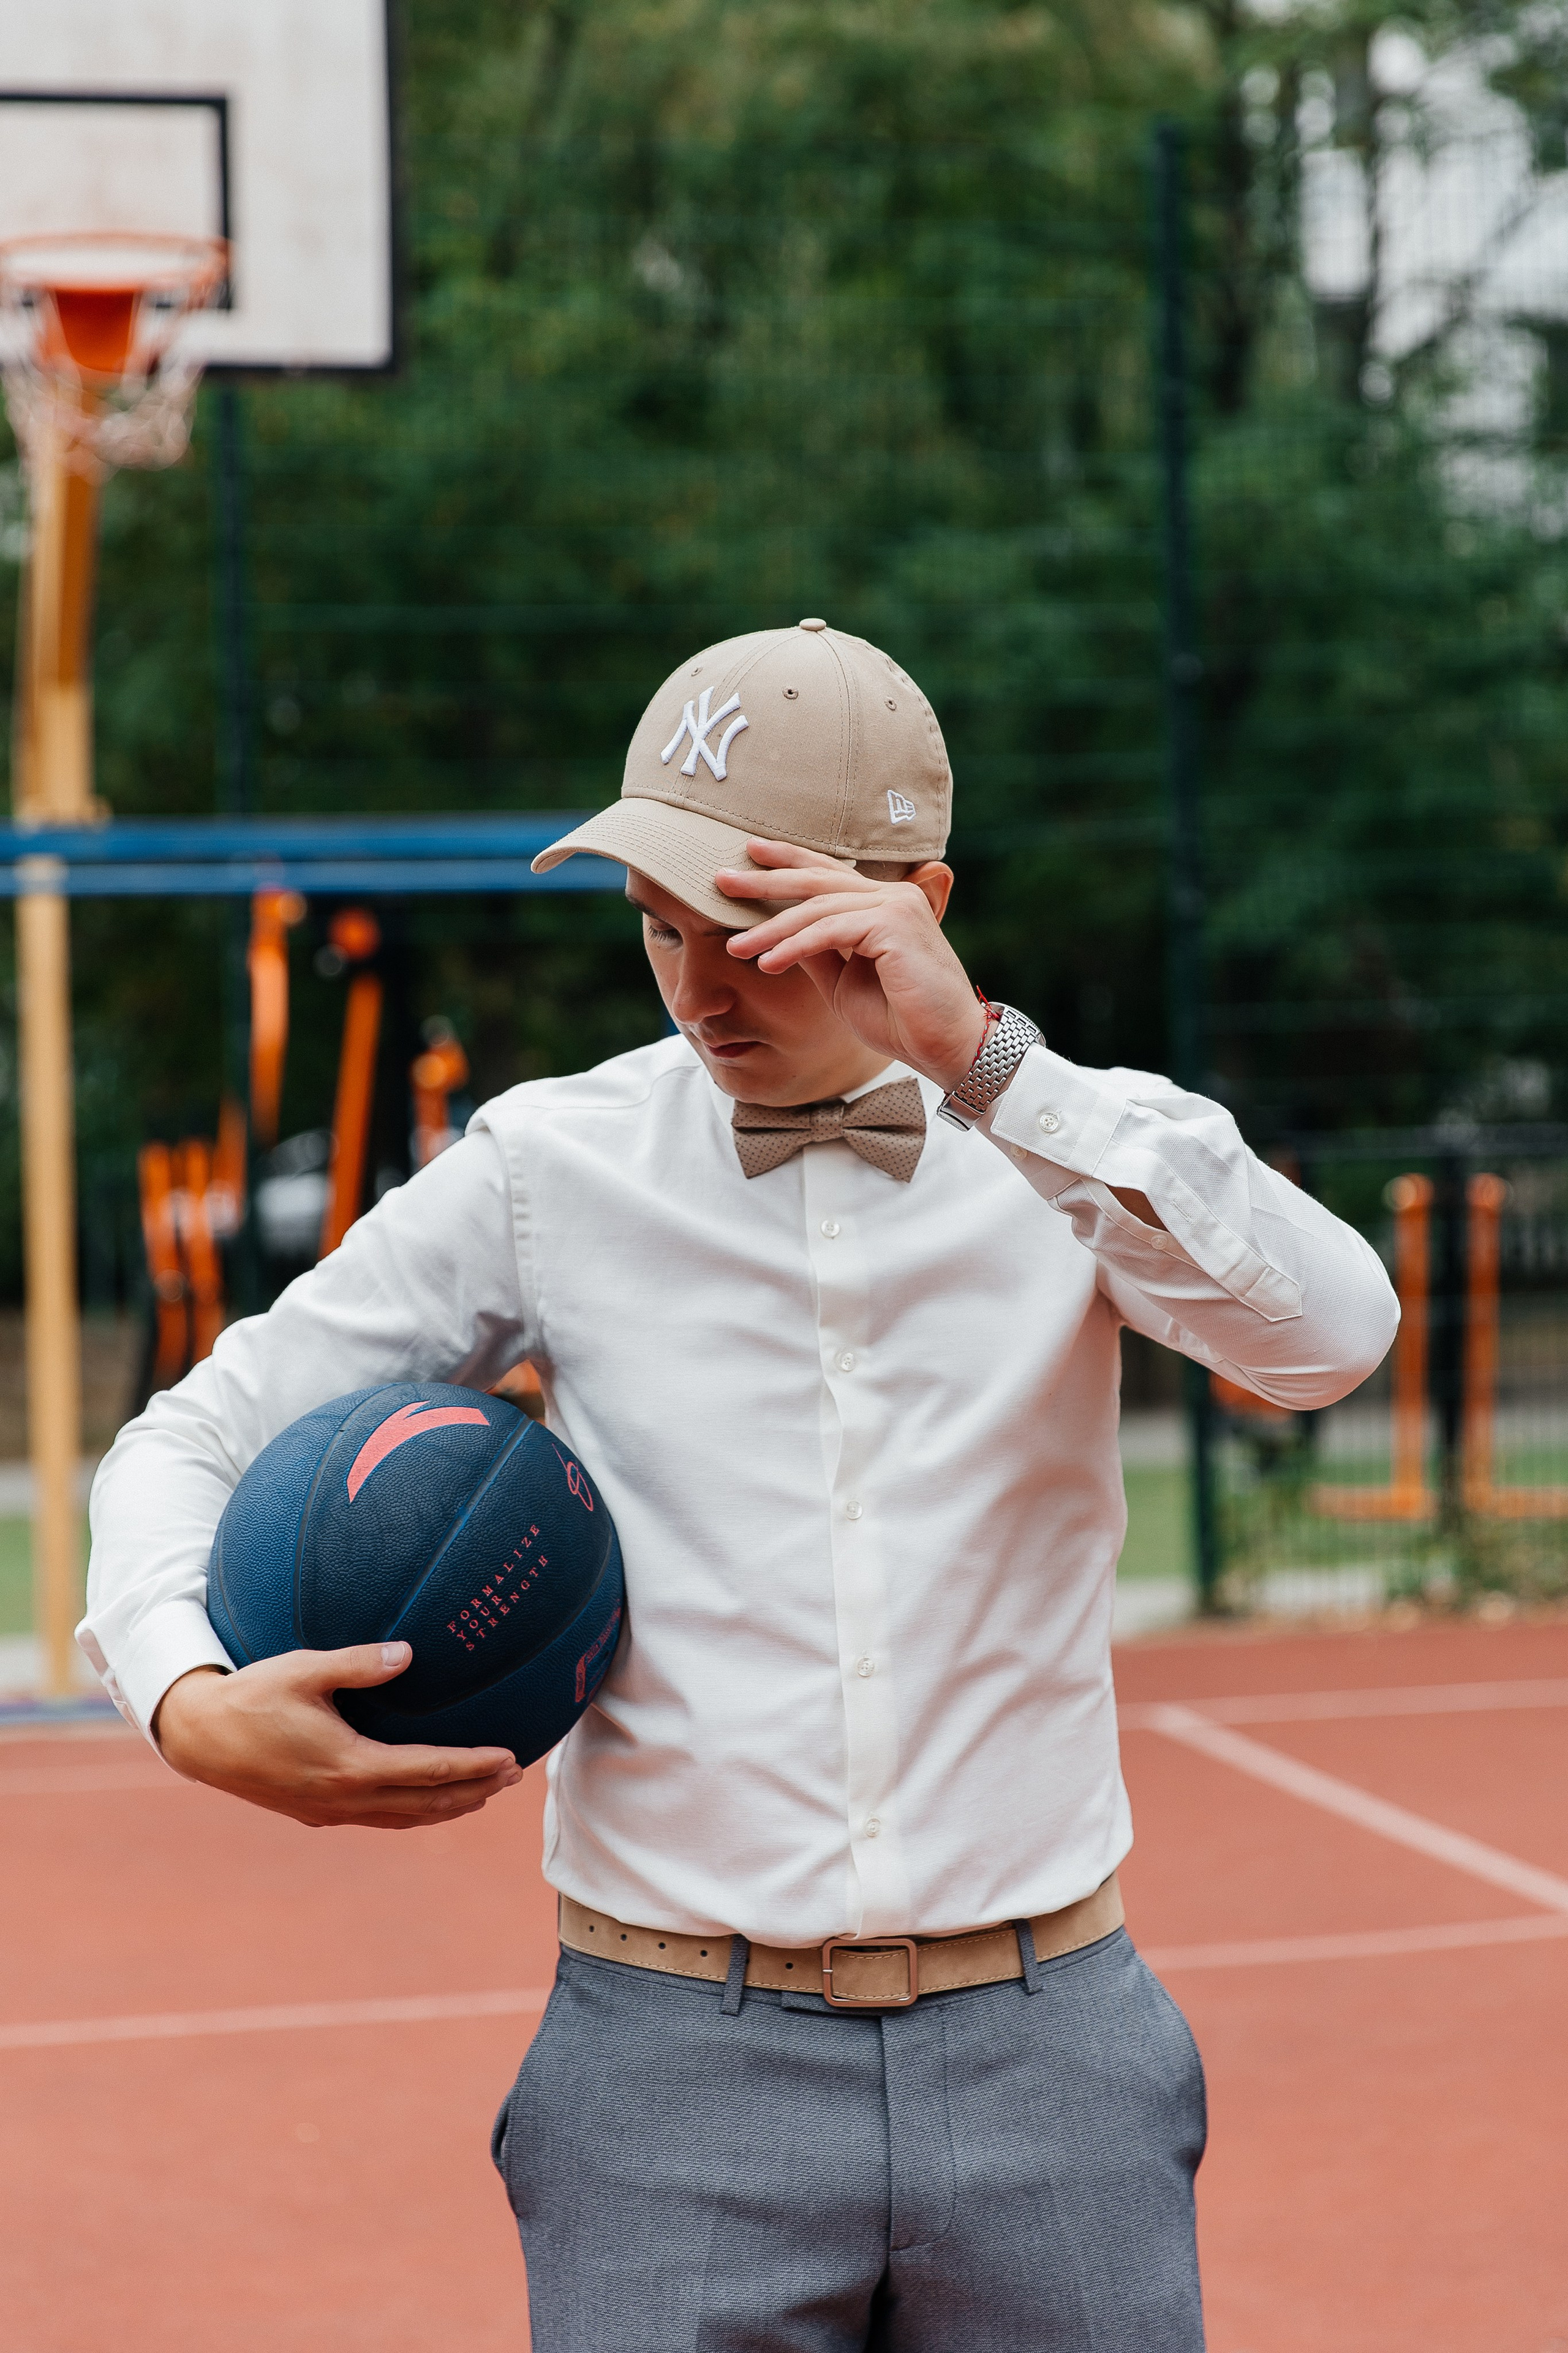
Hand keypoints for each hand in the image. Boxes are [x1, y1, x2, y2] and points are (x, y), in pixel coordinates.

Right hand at [153, 1643, 522, 1830]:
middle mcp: (345, 1797)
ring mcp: (330, 1811)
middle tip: (513, 1775)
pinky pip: (380, 1819)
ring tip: (484, 1792)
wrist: (200, 1738)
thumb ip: (358, 1663)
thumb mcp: (304, 1670)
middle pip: (426, 1803)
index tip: (510, 1758)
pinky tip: (427, 1803)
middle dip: (474, 1790)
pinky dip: (414, 1813)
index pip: (429, 1771)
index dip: (473, 1766)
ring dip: (449, 1807)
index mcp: (349, 1765)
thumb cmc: (252, 1696)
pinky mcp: (316, 1813)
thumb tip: (408, 1654)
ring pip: (405, 1818)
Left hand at [718, 838, 986, 1089]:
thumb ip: (817, 952)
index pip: (828, 875)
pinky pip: (831, 931)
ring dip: (771, 929)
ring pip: (818, 908)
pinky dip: (795, 946)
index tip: (748, 855)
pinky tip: (767, 962)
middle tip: (720, 878)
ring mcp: (896, 906)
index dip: (788, 862)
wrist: (945, 1047)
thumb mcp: (842, 982)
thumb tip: (779, 934)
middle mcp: (893, 896)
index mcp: (884, 904)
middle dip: (765, 879)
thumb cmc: (900, 1020)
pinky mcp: (895, 926)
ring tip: (735, 947)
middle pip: (816, 880)